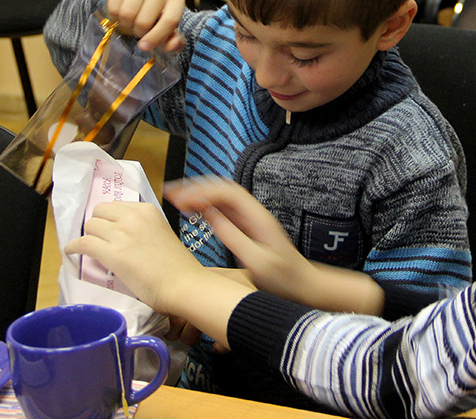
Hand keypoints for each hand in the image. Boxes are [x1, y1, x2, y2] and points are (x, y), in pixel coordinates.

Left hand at [66, 200, 256, 347]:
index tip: (107, 228)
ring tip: (89, 248)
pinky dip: (73, 247)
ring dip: (88, 236)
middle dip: (97, 224)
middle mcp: (133, 217)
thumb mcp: (161, 234)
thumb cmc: (177, 267)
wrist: (183, 284)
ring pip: (90, 225)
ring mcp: (122, 234)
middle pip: (99, 211)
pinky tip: (72, 252)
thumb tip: (122, 236)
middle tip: (99, 239)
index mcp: (147, 210)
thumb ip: (142, 229)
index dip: (109, 218)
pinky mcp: (112, 253)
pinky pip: (82, 243)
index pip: (115, 205)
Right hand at [103, 0, 185, 53]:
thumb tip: (171, 46)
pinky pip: (114, 7)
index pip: (169, 21)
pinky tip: (120, 13)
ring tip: (130, 22)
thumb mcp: (167, 32)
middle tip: (138, 30)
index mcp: (177, 0)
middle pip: (144, 21)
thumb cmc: (154, 18)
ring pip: (127, 14)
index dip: (156, 37)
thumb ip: (173, 42)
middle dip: (138, 32)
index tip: (144, 47)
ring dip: (125, 25)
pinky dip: (114, 16)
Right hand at [166, 179, 384, 314]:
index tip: (179, 200)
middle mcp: (255, 213)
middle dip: (196, 187)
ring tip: (176, 198)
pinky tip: (192, 211)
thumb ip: (232, 236)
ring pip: (222, 196)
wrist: (304, 288)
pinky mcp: (248, 228)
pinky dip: (206, 206)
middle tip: (170, 193)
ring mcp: (252, 219)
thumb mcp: (255, 261)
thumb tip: (208, 214)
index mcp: (257, 218)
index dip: (201, 191)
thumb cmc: (283, 280)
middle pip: (222, 188)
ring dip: (199, 194)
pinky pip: (225, 209)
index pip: (226, 192)